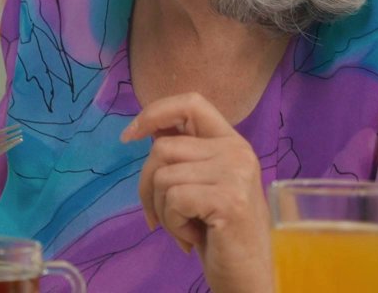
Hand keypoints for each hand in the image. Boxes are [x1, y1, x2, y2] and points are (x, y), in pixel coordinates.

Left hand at [122, 92, 273, 292]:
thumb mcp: (201, 184)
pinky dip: (172, 223)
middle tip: (161, 215)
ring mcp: (236, 173)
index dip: (154, 112)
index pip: (191, 102)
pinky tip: (194, 237)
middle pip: (162, 148)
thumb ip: (183, 154)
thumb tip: (145, 127)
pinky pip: (172, 199)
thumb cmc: (219, 233)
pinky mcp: (228, 199)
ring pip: (162, 175)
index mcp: (232, 143)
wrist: (248, 275)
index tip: (129, 136)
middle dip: (147, 185)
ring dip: (162, 210)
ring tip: (186, 227)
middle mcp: (238, 151)